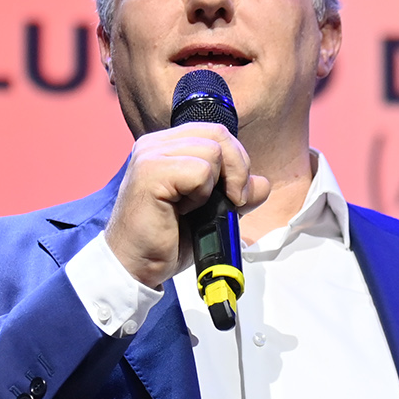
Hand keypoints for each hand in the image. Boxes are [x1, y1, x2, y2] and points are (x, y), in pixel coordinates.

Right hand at [104, 124, 267, 287]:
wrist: (136, 266)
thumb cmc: (166, 240)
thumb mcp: (213, 213)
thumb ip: (237, 194)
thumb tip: (261, 184)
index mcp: (168, 146)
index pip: (217, 132)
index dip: (237, 160)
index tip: (236, 194)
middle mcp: (155, 144)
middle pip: (219, 134)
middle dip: (238, 169)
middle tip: (232, 201)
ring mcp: (150, 155)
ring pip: (213, 150)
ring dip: (215, 185)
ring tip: (195, 207)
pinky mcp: (150, 172)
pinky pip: (200, 171)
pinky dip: (201, 194)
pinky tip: (184, 210)